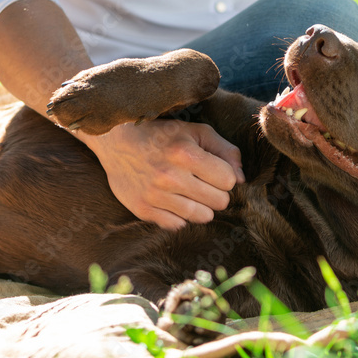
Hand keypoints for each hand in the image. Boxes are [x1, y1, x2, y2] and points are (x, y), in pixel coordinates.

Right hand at [79, 120, 244, 229]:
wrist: (116, 141)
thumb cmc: (162, 135)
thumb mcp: (196, 131)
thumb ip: (225, 150)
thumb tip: (241, 179)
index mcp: (185, 154)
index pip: (228, 181)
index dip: (224, 176)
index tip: (213, 170)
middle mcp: (170, 177)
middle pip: (219, 202)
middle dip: (216, 192)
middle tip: (202, 182)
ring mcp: (155, 196)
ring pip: (202, 217)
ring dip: (201, 206)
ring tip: (190, 192)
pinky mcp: (143, 210)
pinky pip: (178, 225)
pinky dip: (180, 216)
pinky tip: (173, 200)